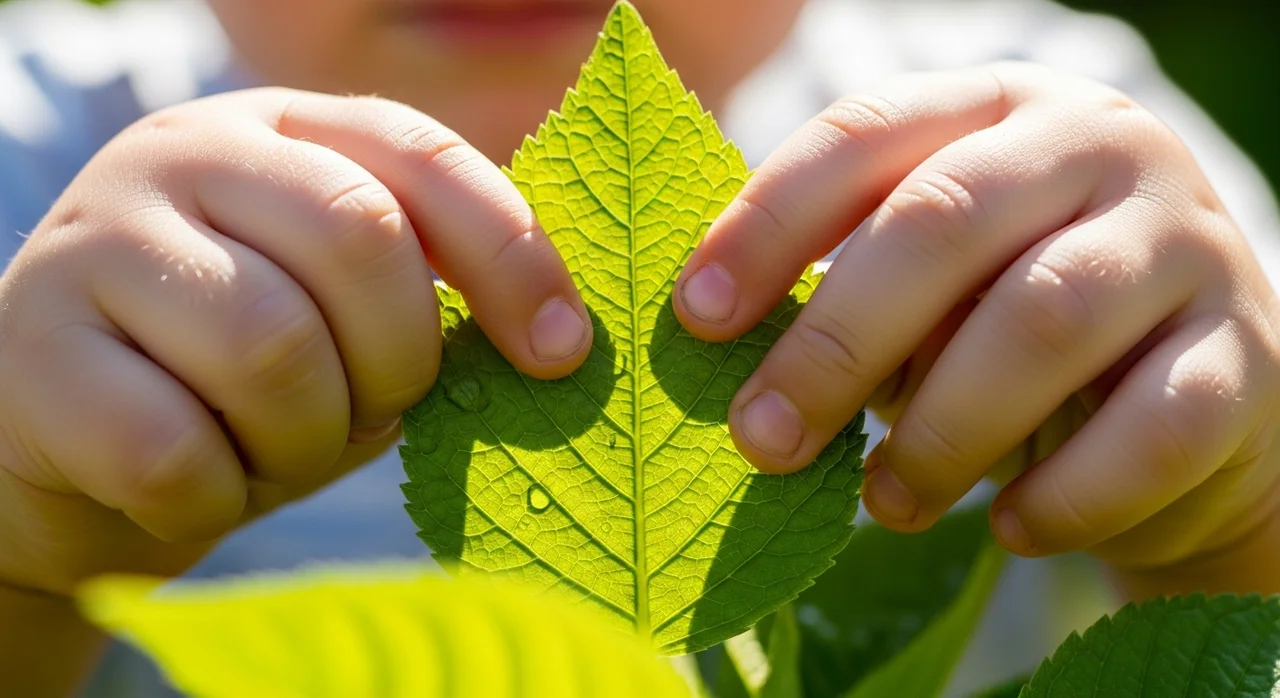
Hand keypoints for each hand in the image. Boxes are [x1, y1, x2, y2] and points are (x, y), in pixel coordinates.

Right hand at [0, 88, 591, 595]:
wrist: (69, 439)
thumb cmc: (244, 378)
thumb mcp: (346, 316)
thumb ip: (429, 297)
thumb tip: (558, 341)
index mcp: (284, 131)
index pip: (421, 155)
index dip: (511, 253)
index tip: (561, 354)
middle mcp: (187, 154)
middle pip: (358, 238)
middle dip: (396, 360)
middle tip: (371, 411)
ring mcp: (98, 239)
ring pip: (270, 347)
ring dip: (304, 438)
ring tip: (277, 446)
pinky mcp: (33, 347)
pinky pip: (173, 449)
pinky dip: (217, 495)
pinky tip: (203, 483)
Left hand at [674, 62, 1279, 579]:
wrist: (1193, 386)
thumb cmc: (1011, 321)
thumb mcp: (930, 280)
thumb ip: (846, 285)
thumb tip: (723, 356)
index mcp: (995, 108)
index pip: (864, 134)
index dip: (767, 223)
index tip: (694, 318)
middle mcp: (1097, 147)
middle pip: (946, 221)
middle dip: (836, 340)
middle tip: (762, 439)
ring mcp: (1185, 242)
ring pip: (1045, 321)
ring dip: (942, 430)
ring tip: (885, 502)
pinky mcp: (1247, 354)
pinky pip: (1151, 430)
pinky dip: (1066, 494)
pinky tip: (1007, 530)